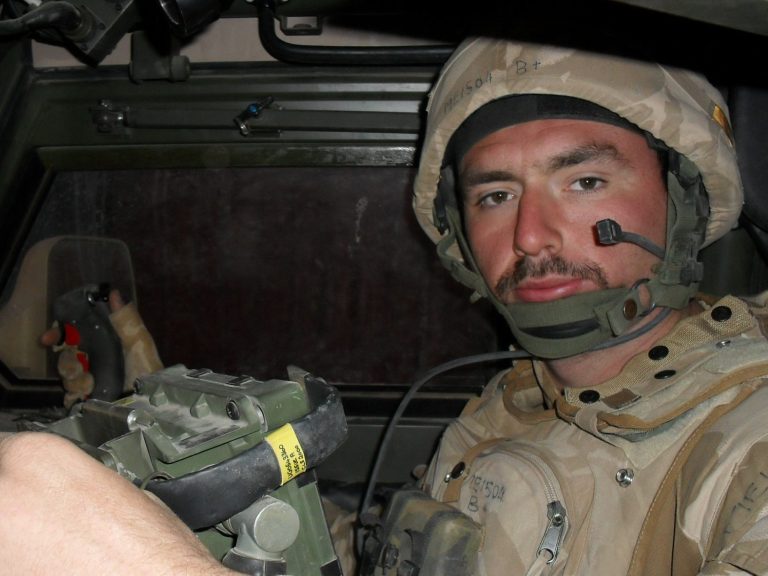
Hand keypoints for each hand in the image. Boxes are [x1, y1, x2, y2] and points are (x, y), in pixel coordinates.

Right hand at [40, 289, 144, 407]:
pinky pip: (69, 394)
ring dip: (76, 377)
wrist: (149, 398)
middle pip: (64, 355)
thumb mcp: (139, 341)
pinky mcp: (85, 399)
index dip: (57, 334)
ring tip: (91, 381)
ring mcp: (87, 380)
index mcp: (102, 343)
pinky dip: (77, 393)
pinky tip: (90, 393)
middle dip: (66, 360)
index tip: (47, 338)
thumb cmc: (146, 367)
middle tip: (76, 365)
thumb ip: (125, 318)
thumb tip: (114, 293)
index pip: (72, 335)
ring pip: (66, 375)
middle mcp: (92, 360)